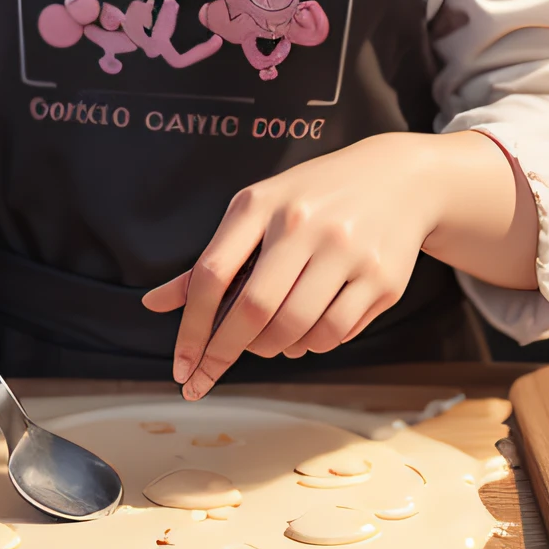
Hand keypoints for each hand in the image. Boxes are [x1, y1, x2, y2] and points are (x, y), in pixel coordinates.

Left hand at [141, 135, 446, 398]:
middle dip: (226, 351)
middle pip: (253, 309)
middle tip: (214, 369)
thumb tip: (151, 305)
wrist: (397, 178)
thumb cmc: (312, 199)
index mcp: (262, 204)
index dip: (190, 328)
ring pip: (295, 330)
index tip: (181, 368)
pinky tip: (307, 332)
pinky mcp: (382, 277)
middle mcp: (304, 223)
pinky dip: (311, 346)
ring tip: (268, 340)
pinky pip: (335, 334)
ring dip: (271, 350)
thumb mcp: (258, 212)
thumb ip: (210, 260)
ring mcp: (347, 251)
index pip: (211, 274)